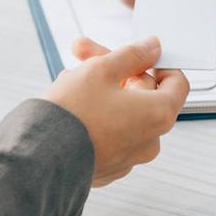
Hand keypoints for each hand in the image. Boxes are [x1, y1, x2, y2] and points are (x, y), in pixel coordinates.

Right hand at [44, 36, 189, 186]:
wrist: (39, 158)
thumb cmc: (72, 115)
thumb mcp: (100, 70)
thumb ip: (131, 55)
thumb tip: (152, 47)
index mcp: (158, 114)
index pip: (176, 82)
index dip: (157, 62)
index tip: (136, 53)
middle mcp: (150, 140)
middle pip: (142, 94)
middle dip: (114, 70)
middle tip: (83, 53)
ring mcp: (129, 158)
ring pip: (122, 112)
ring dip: (100, 91)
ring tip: (68, 79)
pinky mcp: (108, 167)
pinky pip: (109, 133)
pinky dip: (95, 117)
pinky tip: (70, 105)